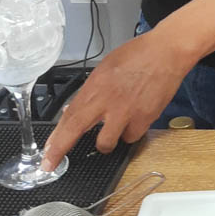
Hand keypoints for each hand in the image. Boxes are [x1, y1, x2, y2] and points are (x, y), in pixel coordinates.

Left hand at [41, 29, 191, 164]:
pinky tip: (134, 119)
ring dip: (106, 140)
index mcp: (96, 84)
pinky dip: (130, 132)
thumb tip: (76, 109)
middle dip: (61, 150)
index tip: (47, 153)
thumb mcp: (107, 66)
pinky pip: (131, 137)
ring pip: (106, 143)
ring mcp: (126, 111)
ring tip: (113, 128)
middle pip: (77, 129)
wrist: (167, 51)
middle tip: (51, 163)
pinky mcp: (144, 119)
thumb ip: (92, 89)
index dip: (56, 137)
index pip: (70, 115)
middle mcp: (107, 99)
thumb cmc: (138, 55)